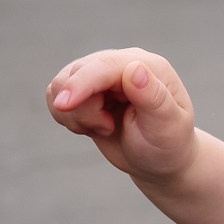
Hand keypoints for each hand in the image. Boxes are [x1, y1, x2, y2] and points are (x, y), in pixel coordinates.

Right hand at [48, 47, 199, 183]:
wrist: (159, 160)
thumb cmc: (169, 144)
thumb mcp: (167, 126)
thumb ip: (153, 98)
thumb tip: (134, 68)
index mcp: (148, 66)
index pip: (106, 65)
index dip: (82, 83)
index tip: (65, 105)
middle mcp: (122, 63)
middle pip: (77, 74)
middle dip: (84, 110)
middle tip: (108, 128)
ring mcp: (101, 75)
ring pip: (61, 86)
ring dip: (76, 115)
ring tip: (105, 127)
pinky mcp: (85, 89)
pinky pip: (55, 96)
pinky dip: (68, 118)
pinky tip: (93, 126)